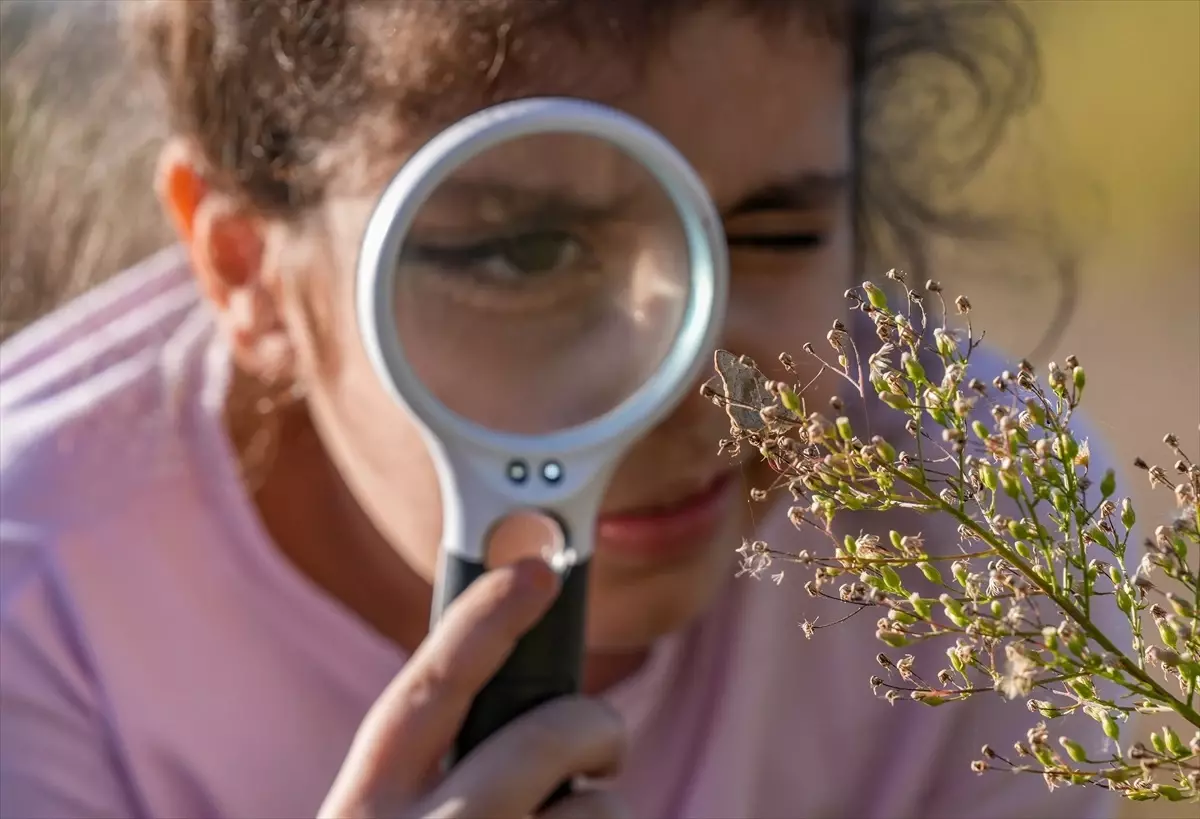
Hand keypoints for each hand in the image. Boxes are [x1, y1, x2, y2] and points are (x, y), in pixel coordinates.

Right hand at [317, 559, 628, 818]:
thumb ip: (425, 770)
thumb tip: (515, 707)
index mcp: (364, 807)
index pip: (430, 685)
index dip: (486, 616)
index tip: (537, 570)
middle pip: (545, 738)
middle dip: (595, 726)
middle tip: (605, 744)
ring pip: (595, 807)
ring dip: (603, 809)